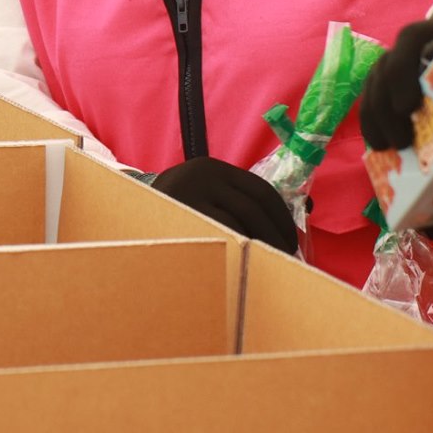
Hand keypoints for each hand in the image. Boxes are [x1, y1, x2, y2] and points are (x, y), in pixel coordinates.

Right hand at [150, 156, 299, 253]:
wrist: (126, 214)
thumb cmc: (176, 212)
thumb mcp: (205, 196)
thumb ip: (239, 200)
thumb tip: (306, 207)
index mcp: (212, 168)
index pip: (260, 189)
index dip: (281, 216)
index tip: (290, 239)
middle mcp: (202, 174)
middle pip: (255, 206)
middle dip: (276, 234)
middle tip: (287, 258)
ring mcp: (189, 194)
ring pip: (241, 222)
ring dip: (262, 245)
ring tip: (271, 264)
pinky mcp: (182, 214)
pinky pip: (222, 235)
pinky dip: (239, 249)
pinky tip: (244, 262)